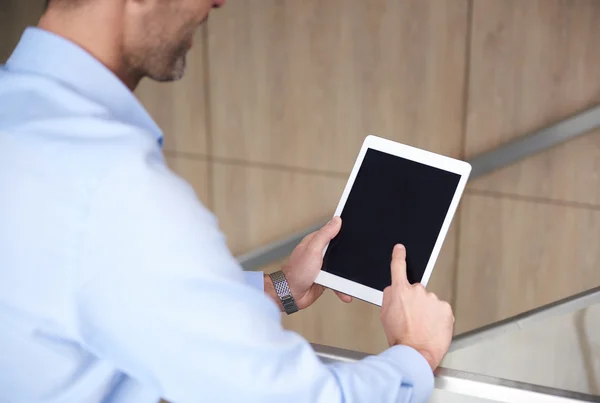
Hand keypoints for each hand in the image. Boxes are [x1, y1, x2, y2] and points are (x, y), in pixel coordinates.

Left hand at [279, 217, 351, 309]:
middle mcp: (318, 253)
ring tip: (350, 277)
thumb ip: (325, 235)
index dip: (343, 229)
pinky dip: (341, 285)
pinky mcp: (325, 279)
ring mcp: (322, 266)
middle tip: (354, 257)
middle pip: (339, 249)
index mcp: (315, 241)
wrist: (291, 294)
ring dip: (345, 272)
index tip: (355, 230)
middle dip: (346, 254)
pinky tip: (344, 289)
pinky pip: (338, 280)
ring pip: (340, 266)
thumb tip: (336, 221)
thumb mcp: (313, 249)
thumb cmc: (296, 272)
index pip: (332, 231)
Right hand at [380, 244, 453, 370]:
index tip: (400, 249)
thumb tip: (394, 289)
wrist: (416, 353)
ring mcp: (433, 299)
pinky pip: (440, 310)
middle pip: (416, 291)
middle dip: (415, 301)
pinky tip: (431, 328)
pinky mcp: (446, 308)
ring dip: (427, 311)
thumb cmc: (400, 338)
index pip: (398, 267)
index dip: (399, 256)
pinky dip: (437, 318)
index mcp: (400, 291)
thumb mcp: (384, 315)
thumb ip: (389, 297)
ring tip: (422, 327)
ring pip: (429, 302)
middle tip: (412, 318)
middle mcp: (417, 291)